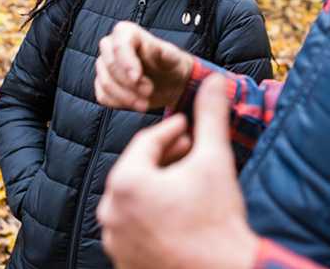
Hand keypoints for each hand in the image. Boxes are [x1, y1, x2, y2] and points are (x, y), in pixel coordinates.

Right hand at [94, 21, 193, 111]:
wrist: (169, 82)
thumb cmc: (170, 65)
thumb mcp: (172, 57)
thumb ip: (162, 52)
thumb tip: (151, 47)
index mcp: (126, 32)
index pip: (119, 45)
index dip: (126, 63)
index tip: (137, 78)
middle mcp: (110, 45)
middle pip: (109, 65)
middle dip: (129, 83)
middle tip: (148, 92)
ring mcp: (104, 65)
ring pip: (105, 83)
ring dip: (126, 97)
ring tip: (145, 103)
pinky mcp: (102, 83)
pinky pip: (103, 96)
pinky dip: (120, 103)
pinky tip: (136, 103)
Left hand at [97, 75, 257, 268]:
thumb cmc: (218, 218)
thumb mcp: (215, 159)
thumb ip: (210, 116)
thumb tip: (214, 79)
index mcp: (126, 183)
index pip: (146, 143)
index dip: (171, 130)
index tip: (189, 125)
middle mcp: (111, 212)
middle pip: (138, 171)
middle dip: (165, 157)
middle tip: (191, 149)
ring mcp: (115, 241)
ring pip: (135, 200)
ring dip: (159, 185)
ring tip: (187, 180)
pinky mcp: (124, 262)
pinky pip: (135, 227)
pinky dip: (153, 214)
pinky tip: (180, 210)